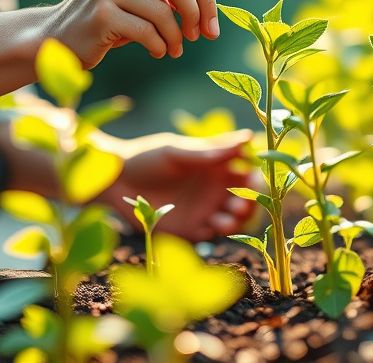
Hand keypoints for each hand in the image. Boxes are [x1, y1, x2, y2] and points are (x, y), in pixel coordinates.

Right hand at [47, 0, 219, 67]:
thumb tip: (209, 8)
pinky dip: (159, 46)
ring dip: (175, 37)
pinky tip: (157, 51)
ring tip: (172, 49)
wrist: (56, 38)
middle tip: (200, 36)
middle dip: (197, 12)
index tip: (212, 23)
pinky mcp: (101, 13)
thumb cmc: (108, 20)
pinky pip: (147, 32)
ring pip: (163, 11)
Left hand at [98, 130, 255, 241]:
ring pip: (233, 219)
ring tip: (227, 217)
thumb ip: (209, 151)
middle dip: (250, 202)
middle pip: (246, 198)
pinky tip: (210, 225)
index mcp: (216, 166)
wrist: (116, 181)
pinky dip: (216, 232)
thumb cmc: (147, 157)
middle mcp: (214, 188)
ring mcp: (204, 209)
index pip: (247, 170)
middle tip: (242, 202)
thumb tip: (247, 138)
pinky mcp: (190, 229)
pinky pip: (212, 235)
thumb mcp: (177, 152)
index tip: (255, 177)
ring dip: (237, 219)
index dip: (256, 175)